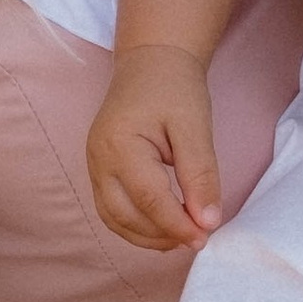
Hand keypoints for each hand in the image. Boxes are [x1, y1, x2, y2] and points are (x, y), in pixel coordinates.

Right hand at [87, 47, 223, 251]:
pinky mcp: (100, 171)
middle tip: (198, 238)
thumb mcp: (195, 126)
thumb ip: (200, 174)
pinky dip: (136, 226)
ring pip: (115, 219)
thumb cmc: (174, 88)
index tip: (205, 237)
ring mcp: (94, 167)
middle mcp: (99, 160)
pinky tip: (163, 228)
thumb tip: (207, 222)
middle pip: (125, 216)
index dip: (177, 224)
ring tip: (183, 237)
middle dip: (162, 236)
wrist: (151, 63)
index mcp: (119, 144)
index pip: (148, 198)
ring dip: (147, 237)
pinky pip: (113, 210)